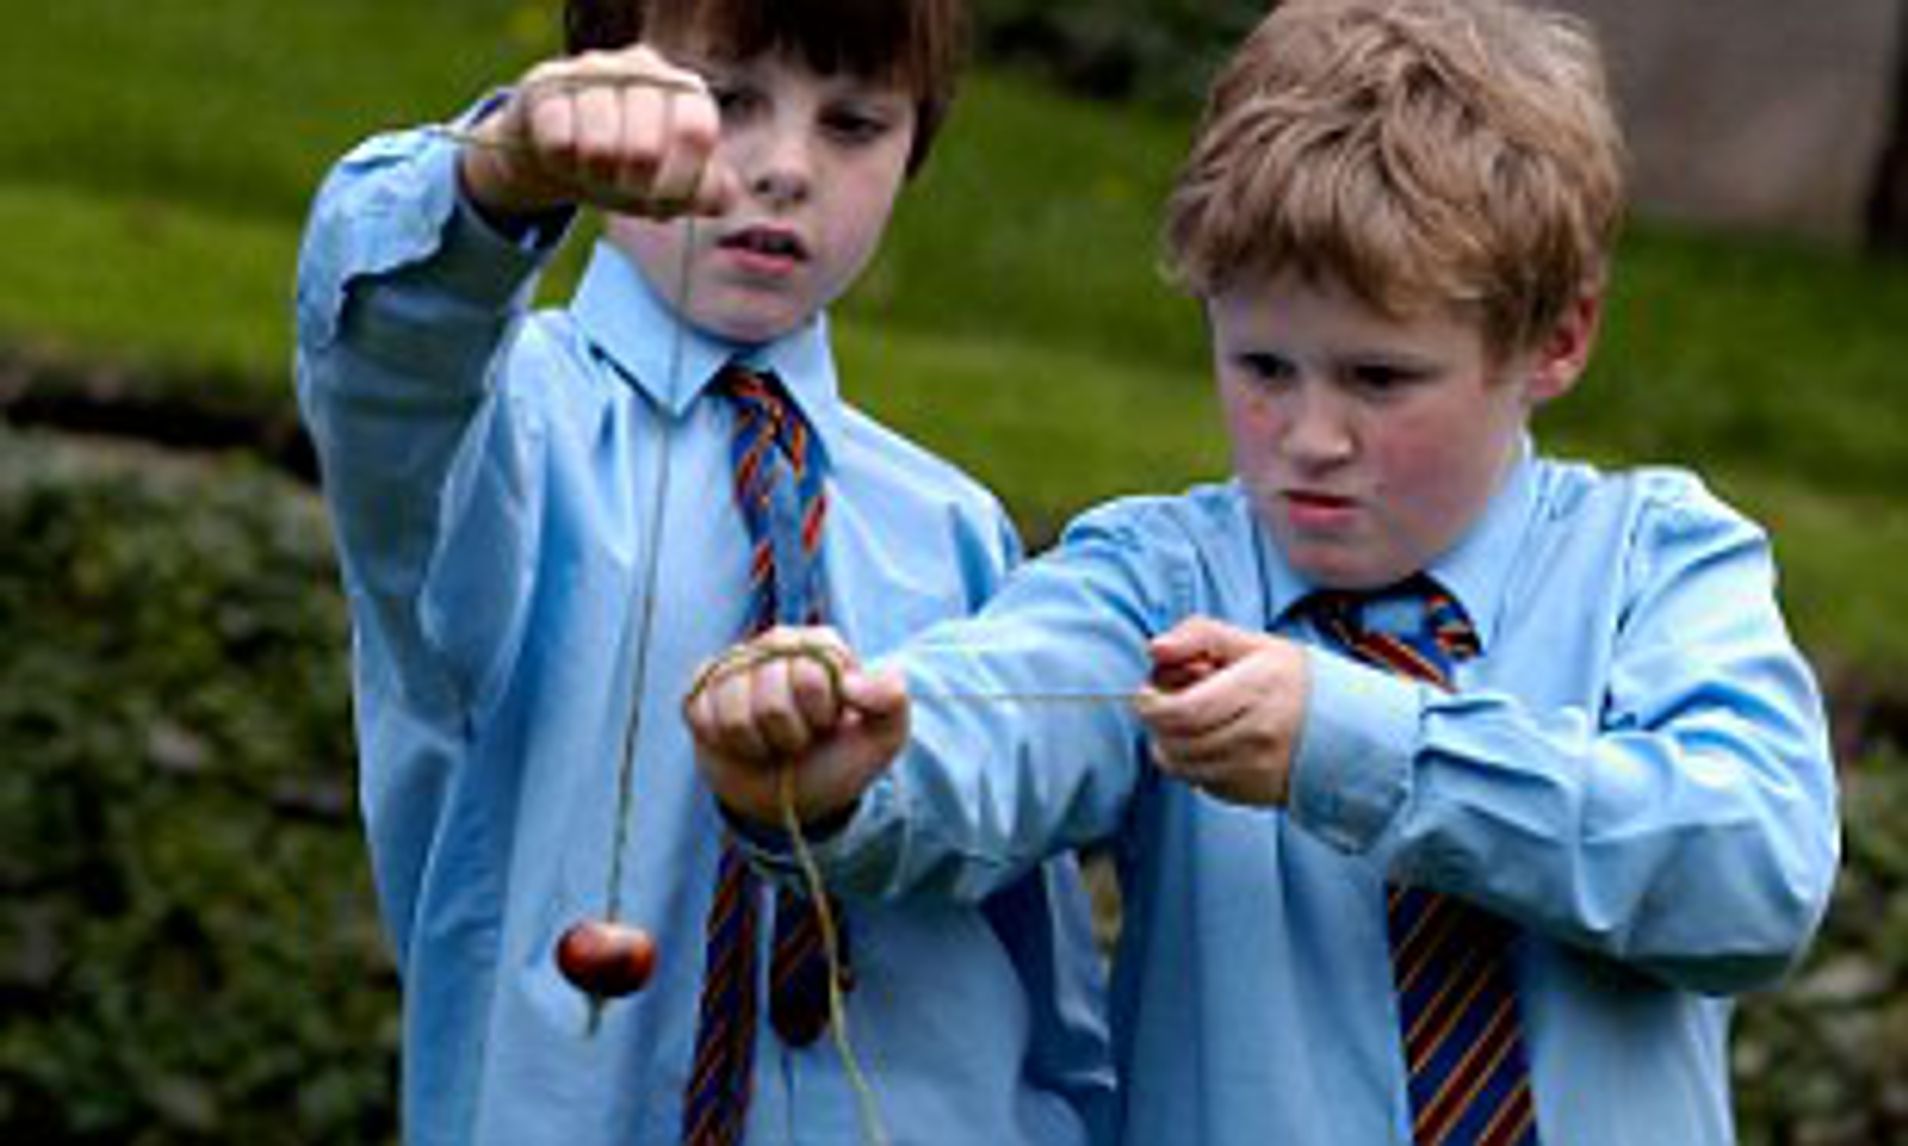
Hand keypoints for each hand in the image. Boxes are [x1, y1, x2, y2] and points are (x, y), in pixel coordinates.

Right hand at [458, 43, 740, 220]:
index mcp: (686, 92)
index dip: (680, 181)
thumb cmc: (627, 169)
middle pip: (646, 148)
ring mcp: (594, 71)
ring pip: (600, 149)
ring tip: (595, 172)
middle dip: (635, 187)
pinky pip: (559, 142)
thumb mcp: (672, 187)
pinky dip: (564, 165)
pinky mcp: (548, 85)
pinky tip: (566, 155)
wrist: (559, 151)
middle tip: (627, 189)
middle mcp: (645, 69)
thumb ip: (708, 194)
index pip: (696, 131)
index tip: (664, 204)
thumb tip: (724, 198)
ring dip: (597, 178)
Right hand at [682, 626, 910, 828]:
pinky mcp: (701, 693)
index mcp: (819, 644)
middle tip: (800, 738)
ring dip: (760, 745)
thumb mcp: (884, 735)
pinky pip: (703, 719)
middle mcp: (774, 645)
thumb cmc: (841, 757)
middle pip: (772, 698)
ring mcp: (734, 668)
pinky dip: (728, 745)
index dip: (821, 713)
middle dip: (792, 734)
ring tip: (773, 743)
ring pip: (736, 716)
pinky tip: (744, 743)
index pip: (810, 674)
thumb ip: (891, 700)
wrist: (799, 795)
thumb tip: (850, 684)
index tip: (829, 723)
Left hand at [1131, 616, 1309, 806]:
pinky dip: (1191, 765)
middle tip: (1165, 706)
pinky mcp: (1252, 793)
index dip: (1151, 704)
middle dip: (1157, 723)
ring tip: (1186, 724)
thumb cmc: (1291, 680)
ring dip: (1169, 745)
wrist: (1345, 728)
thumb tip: (1155, 649)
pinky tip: (1208, 745)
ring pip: (1182, 767)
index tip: (1148, 692)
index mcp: (1256, 688)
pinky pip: (1200, 783)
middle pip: (1176, 741)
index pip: (1182, 711)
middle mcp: (1257, 734)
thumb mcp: (1252, 643)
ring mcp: (1255, 769)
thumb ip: (1199, 635)